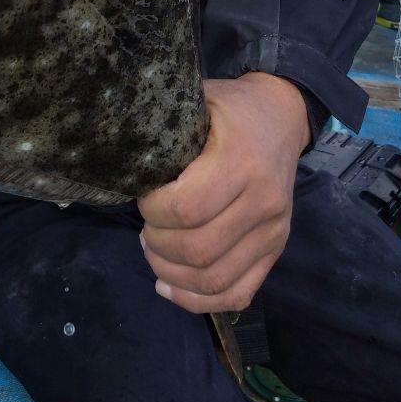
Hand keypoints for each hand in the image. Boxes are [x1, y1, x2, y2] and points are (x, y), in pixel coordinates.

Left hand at [136, 73, 310, 313]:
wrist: (281, 117)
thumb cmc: (228, 108)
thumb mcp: (197, 101)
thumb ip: (165, 128)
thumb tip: (119, 155)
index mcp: (241, 160)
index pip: (187, 207)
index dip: (153, 210)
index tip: (143, 197)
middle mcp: (264, 200)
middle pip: (199, 249)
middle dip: (158, 244)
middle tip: (145, 228)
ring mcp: (275, 231)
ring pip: (215, 278)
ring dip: (172, 274)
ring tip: (153, 252)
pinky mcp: (276, 250)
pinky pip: (238, 293)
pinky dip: (198, 301)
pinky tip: (168, 286)